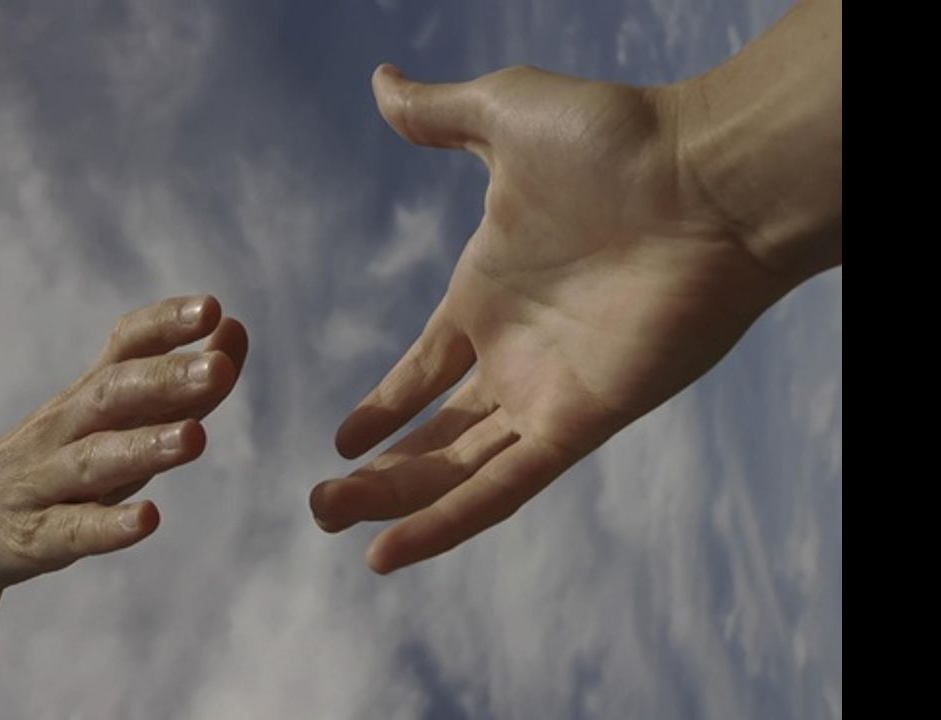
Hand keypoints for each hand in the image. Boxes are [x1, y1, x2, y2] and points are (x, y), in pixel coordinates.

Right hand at [0, 295, 247, 591]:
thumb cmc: (57, 464)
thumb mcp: (113, 422)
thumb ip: (178, 383)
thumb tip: (235, 329)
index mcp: (90, 395)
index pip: (125, 346)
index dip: (165, 325)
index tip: (213, 307)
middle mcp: (66, 428)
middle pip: (114, 394)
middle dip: (167, 379)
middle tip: (218, 366)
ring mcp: (47, 481)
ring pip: (96, 458)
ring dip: (146, 446)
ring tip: (195, 437)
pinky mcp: (36, 537)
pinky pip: (74, 530)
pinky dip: (109, 526)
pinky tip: (147, 520)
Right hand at [311, 64, 797, 572]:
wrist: (708, 178)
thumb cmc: (619, 141)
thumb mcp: (505, 115)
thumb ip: (438, 115)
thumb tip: (380, 84)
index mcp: (488, 295)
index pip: (426, 370)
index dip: (384, 406)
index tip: (342, 438)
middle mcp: (515, 355)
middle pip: (435, 435)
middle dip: (378, 473)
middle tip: (319, 503)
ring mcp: (544, 393)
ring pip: (457, 469)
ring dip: (395, 501)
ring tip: (331, 518)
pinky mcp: (577, 423)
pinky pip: (502, 489)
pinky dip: (446, 523)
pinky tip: (391, 551)